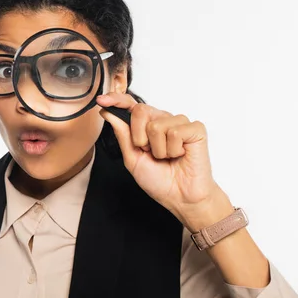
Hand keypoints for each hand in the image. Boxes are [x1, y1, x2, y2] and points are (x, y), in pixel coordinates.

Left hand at [97, 92, 231, 229]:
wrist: (180, 197)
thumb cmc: (159, 180)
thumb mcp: (132, 158)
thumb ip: (122, 134)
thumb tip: (107, 113)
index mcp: (146, 125)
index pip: (130, 105)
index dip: (116, 100)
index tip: (101, 100)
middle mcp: (162, 120)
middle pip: (140, 110)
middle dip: (139, 137)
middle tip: (150, 152)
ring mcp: (179, 123)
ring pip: (156, 125)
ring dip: (158, 149)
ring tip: (167, 157)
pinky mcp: (195, 129)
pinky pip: (175, 132)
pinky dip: (173, 149)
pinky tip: (180, 154)